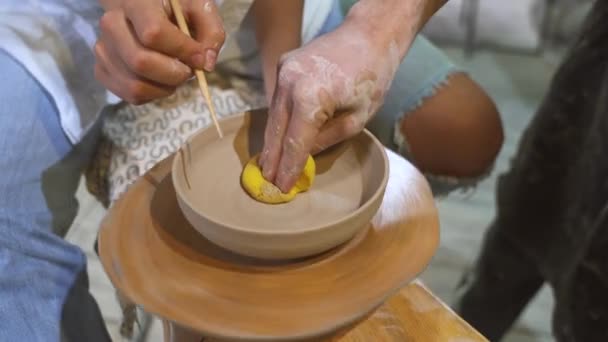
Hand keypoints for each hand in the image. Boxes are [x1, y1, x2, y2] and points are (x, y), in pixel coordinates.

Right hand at [95, 0, 224, 103]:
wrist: (142, 8)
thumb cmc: (175, 8)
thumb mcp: (199, 8)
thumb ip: (211, 32)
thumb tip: (206, 65)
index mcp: (136, 2)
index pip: (153, 33)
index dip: (182, 51)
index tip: (200, 58)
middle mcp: (112, 23)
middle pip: (140, 62)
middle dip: (174, 74)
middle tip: (188, 70)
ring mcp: (103, 48)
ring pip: (135, 85)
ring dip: (165, 88)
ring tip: (175, 74)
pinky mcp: (103, 69)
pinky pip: (130, 95)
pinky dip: (153, 95)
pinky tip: (160, 80)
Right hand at [259, 21, 400, 191]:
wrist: (368, 36)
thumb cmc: (371, 77)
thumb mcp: (357, 118)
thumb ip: (326, 138)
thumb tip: (303, 154)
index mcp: (311, 97)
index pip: (295, 142)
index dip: (289, 167)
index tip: (283, 188)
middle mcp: (290, 83)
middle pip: (277, 130)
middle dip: (273, 158)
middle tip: (268, 182)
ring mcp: (284, 71)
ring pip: (273, 115)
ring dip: (272, 141)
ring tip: (268, 166)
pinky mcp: (284, 65)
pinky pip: (277, 100)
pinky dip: (277, 120)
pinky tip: (276, 139)